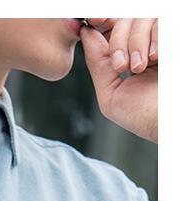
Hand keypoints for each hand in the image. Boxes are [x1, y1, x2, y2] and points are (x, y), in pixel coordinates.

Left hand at [80, 18, 157, 143]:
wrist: (167, 121)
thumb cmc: (144, 115)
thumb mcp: (111, 93)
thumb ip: (97, 65)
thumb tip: (86, 34)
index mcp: (129, 55)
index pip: (113, 26)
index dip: (102, 21)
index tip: (92, 23)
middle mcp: (146, 43)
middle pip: (124, 18)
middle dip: (117, 39)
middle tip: (121, 65)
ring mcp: (162, 38)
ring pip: (141, 17)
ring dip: (135, 42)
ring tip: (139, 67)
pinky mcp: (175, 35)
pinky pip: (160, 20)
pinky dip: (154, 38)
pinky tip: (155, 59)